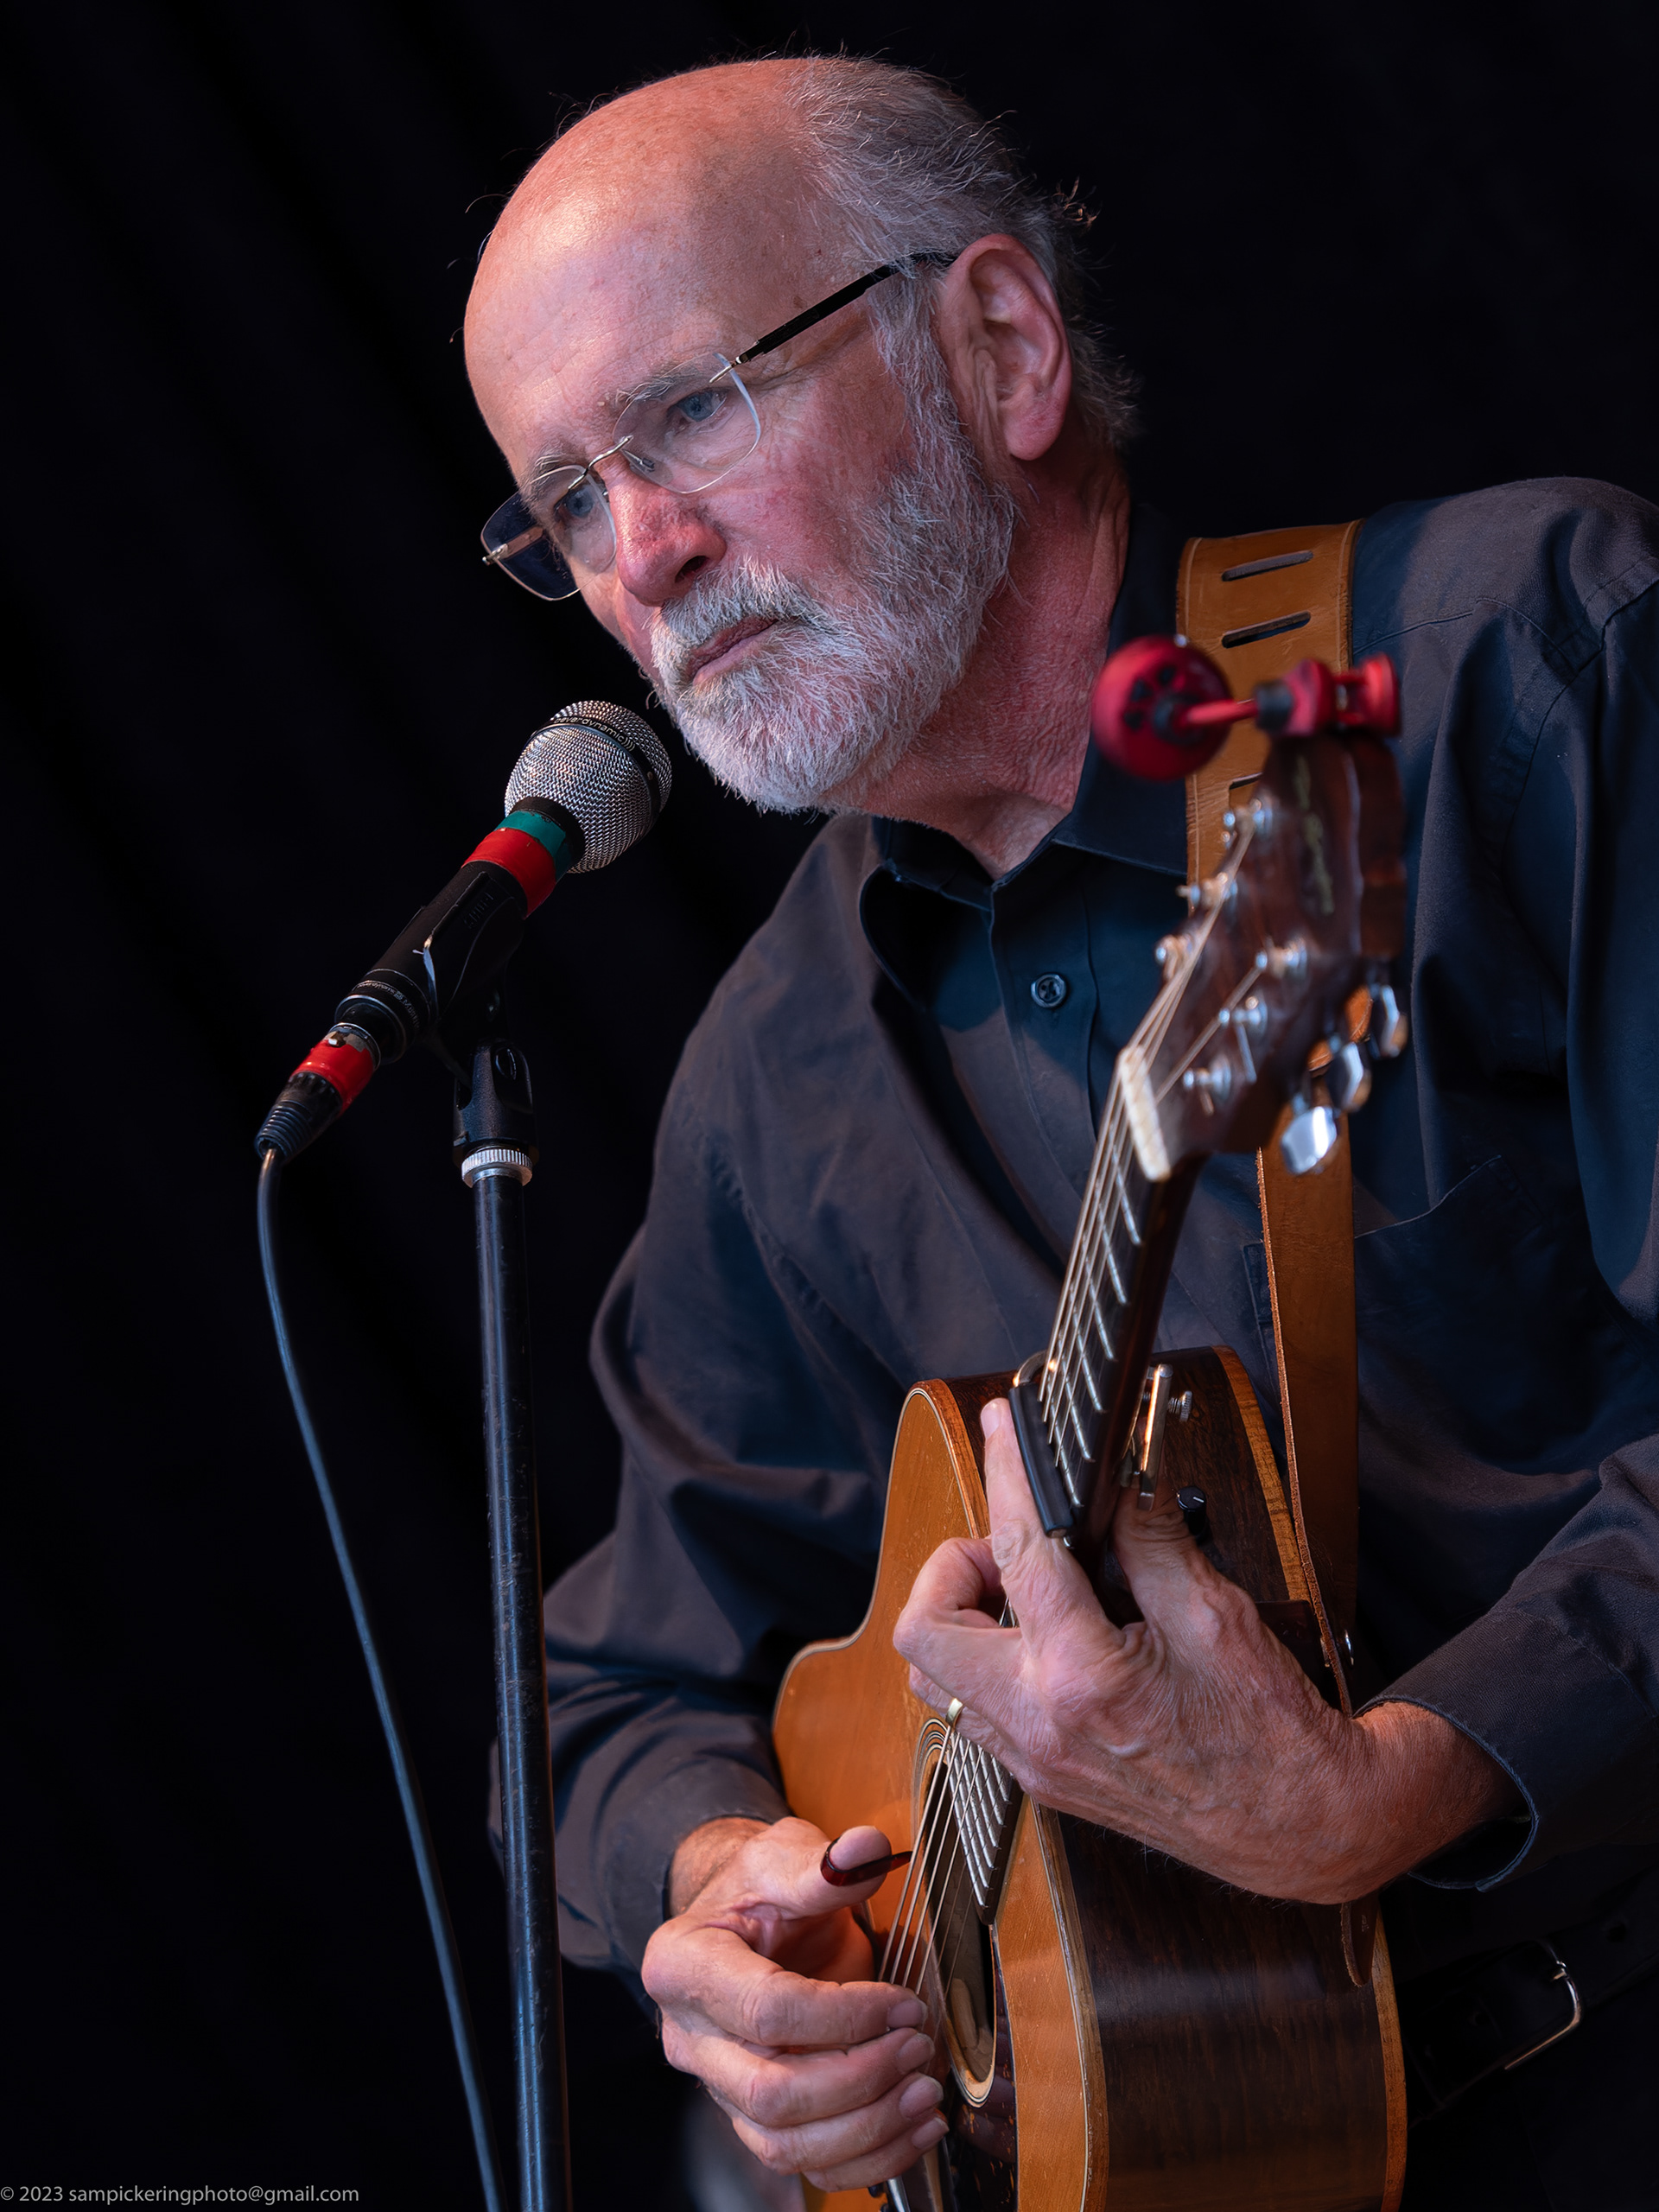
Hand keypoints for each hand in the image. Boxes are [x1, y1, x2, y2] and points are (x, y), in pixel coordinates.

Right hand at [642, 1816, 948, 2189]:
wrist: (746, 1920)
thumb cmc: (759, 1890)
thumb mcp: (783, 1856)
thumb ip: (823, 1862)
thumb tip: (865, 1851)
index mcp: (684, 1964)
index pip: (767, 2009)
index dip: (846, 2014)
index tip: (902, 2002)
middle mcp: (689, 2036)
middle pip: (771, 2091)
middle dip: (859, 2077)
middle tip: (917, 2047)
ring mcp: (718, 2084)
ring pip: (784, 2142)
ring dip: (866, 2127)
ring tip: (924, 2093)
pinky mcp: (751, 2115)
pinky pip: (801, 2162)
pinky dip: (864, 2157)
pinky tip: (912, 2129)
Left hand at [893, 1399, 1517, 1903]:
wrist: (1303, 1828)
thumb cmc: (1271, 1731)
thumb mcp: (1214, 1613)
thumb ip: (1149, 1535)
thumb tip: (1119, 1473)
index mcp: (1082, 1678)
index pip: (1017, 1551)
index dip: (1006, 1474)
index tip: (1002, 1426)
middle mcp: (1039, 1726)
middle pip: (924, 1630)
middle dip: (952, 1566)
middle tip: (1012, 1544)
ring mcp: (1033, 1762)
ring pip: (935, 1678)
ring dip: (961, 1619)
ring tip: (1025, 1589)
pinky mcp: (1041, 1780)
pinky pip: (976, 1713)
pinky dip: (990, 1661)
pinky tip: (1045, 1638)